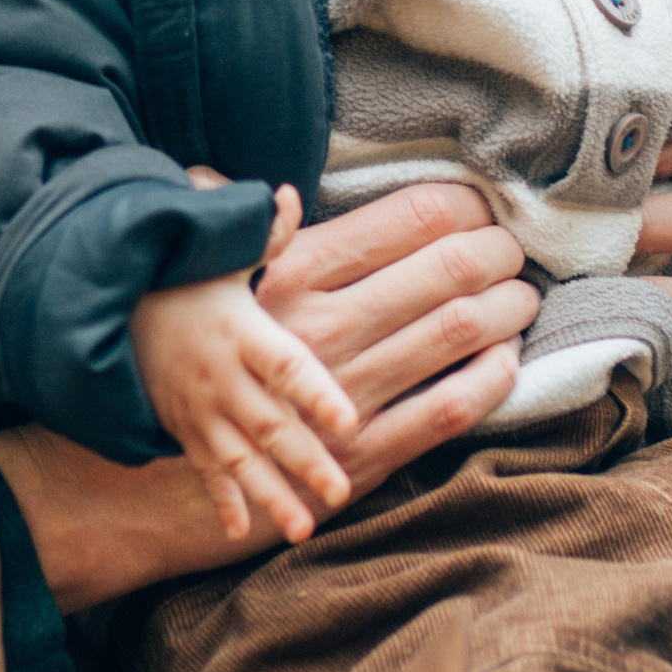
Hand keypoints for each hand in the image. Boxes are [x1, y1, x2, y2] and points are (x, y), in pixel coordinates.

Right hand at [0, 179, 536, 607]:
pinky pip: (443, 414)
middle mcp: (321, 329)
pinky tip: (503, 366)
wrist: (148, 477)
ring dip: (503, 318)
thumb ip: (248, 234)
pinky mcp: (359, 454)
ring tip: (522, 303)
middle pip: (444, 276)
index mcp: (290, 275)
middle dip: (496, 259)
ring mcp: (341, 395)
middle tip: (518, 252)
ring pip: (453, 341)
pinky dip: (486, 385)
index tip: (485, 207)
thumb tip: (279, 193)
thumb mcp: (208, 287)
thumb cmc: (185, 366)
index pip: (402, 221)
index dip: (460, 208)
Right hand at [131, 218, 358, 547]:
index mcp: (241, 332)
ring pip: (239, 459)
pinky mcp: (184, 428)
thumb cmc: (182, 276)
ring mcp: (199, 408)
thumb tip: (286, 194)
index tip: (348, 420)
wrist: (106, 308)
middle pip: (269, 422)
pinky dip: (218, 500)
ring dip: (269, 495)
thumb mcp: (218, 251)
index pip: (284, 364)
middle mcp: (220, 377)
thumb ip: (261, 232)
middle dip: (303, 459)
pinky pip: (203, 469)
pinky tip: (237, 531)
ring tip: (301, 529)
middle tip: (339, 490)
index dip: (314, 392)